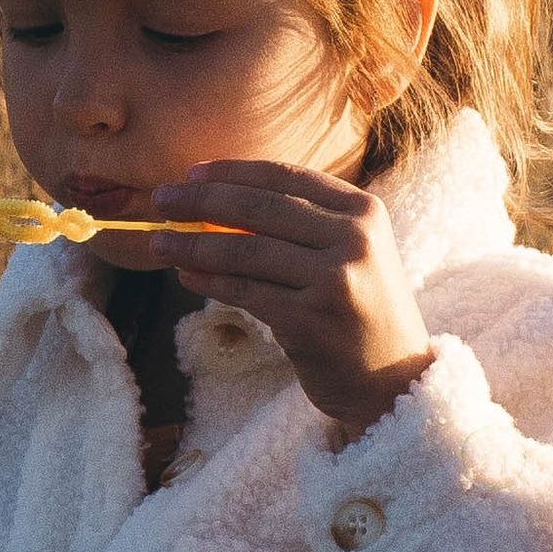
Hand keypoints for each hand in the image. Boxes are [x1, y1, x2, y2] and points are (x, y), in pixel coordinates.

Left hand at [145, 160, 435, 442]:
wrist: (394, 379)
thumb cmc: (361, 312)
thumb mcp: (349, 253)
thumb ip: (301, 224)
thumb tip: (217, 202)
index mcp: (364, 211)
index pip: (285, 177)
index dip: (232, 172)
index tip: (192, 174)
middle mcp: (354, 239)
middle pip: (259, 207)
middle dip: (201, 201)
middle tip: (160, 200)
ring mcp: (334, 280)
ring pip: (245, 251)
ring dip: (193, 245)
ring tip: (159, 242)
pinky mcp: (310, 320)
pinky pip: (245, 293)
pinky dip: (209, 282)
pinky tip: (186, 275)